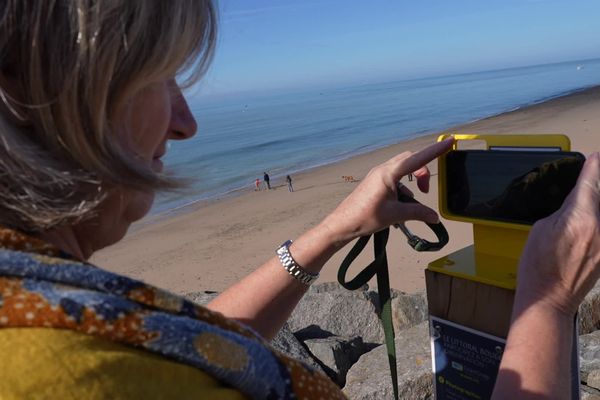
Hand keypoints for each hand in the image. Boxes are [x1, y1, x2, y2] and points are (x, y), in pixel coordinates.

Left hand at [320, 137, 454, 243]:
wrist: (342, 224)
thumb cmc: (365, 217)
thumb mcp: (396, 215)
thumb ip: (418, 213)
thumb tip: (434, 217)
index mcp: (388, 173)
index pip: (417, 159)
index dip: (436, 150)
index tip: (450, 141)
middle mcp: (383, 169)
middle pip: (411, 160)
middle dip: (422, 172)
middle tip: (425, 192)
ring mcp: (378, 174)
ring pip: (403, 168)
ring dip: (412, 180)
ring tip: (411, 202)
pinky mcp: (375, 181)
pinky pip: (394, 177)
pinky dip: (403, 186)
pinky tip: (400, 204)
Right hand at [516, 152, 599, 316]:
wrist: (548, 299)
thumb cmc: (538, 267)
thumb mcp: (541, 229)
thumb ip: (563, 211)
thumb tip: (575, 203)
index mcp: (582, 219)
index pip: (591, 184)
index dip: (593, 168)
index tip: (595, 158)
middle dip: (596, 188)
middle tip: (593, 176)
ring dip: (595, 206)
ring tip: (582, 207)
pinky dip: (595, 222)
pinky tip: (585, 225)